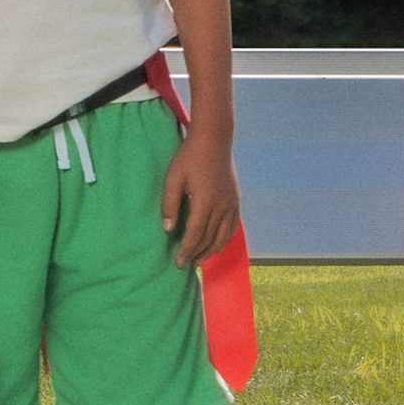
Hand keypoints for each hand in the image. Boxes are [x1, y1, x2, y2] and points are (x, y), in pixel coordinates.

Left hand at [159, 126, 241, 270]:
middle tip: (185, 264)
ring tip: (200, 260)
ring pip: (223, 235)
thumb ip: (170, 205)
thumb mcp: (173, 179)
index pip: (195, 234)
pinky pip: (233, 226)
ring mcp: (232, 203)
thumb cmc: (189, 157)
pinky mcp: (236, 199)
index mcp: (205, 201)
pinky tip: (217, 246)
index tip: (178, 262)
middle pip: (209, 238)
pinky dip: (225, 239)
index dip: (186, 250)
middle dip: (197, 253)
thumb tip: (168, 229)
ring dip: (211, 250)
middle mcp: (222, 205)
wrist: (214, 140)